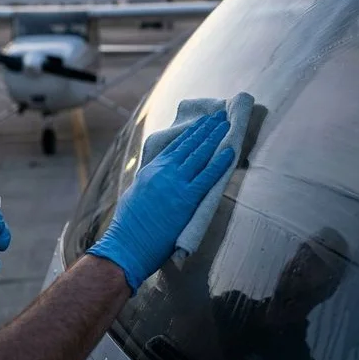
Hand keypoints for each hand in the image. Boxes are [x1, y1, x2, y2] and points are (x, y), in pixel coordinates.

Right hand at [87, 111, 234, 293]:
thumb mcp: (136, 193)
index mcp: (151, 170)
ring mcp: (176, 184)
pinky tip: (230, 151)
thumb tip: (158, 174)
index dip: (190, 133)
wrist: (128, 244)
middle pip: (189, 145)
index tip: (201, 122)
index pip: (175, 146)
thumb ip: (150, 180)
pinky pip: (208, 176)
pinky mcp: (187, 199)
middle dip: (206, 128)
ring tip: (225, 123)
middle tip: (218, 115)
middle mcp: (164, 172)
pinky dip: (220, 162)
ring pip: (200, 154)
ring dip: (214, 137)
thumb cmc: (129, 225)